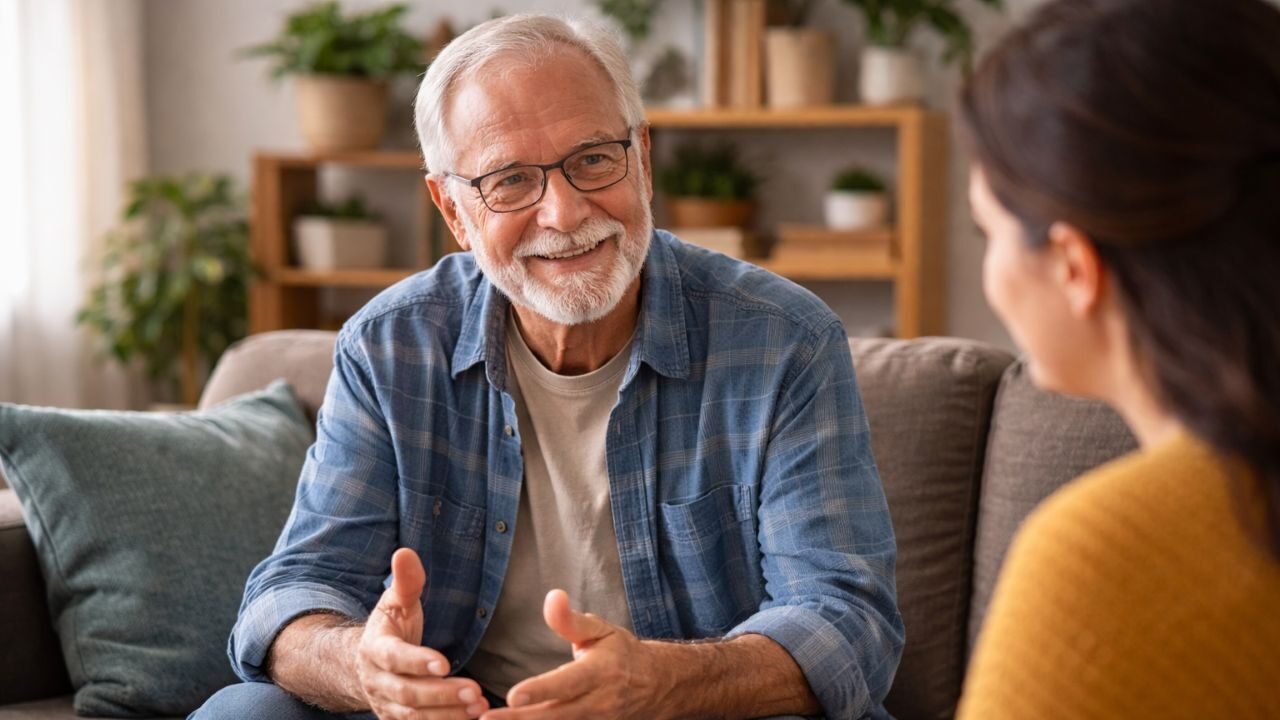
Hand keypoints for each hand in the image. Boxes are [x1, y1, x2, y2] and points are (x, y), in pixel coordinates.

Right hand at [357, 548, 489, 719]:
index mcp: (373, 649)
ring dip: (447, 714)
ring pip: (414, 716)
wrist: (367, 664)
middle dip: (441, 694)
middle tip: (476, 691)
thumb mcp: (396, 602)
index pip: (394, 658)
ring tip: (480, 707)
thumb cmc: (392, 627)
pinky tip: (472, 719)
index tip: (444, 662)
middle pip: (407, 693)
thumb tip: (405, 552)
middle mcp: (376, 681)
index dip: (417, 661)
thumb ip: (406, 581)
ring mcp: (386, 705)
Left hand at [480, 589, 668, 719]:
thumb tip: (552, 597)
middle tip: (488, 719)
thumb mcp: (601, 630)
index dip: (541, 689)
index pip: (567, 683)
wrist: (658, 686)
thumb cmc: (622, 654)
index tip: (514, 694)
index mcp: (600, 672)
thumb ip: (571, 620)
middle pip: (557, 715)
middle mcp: (599, 702)